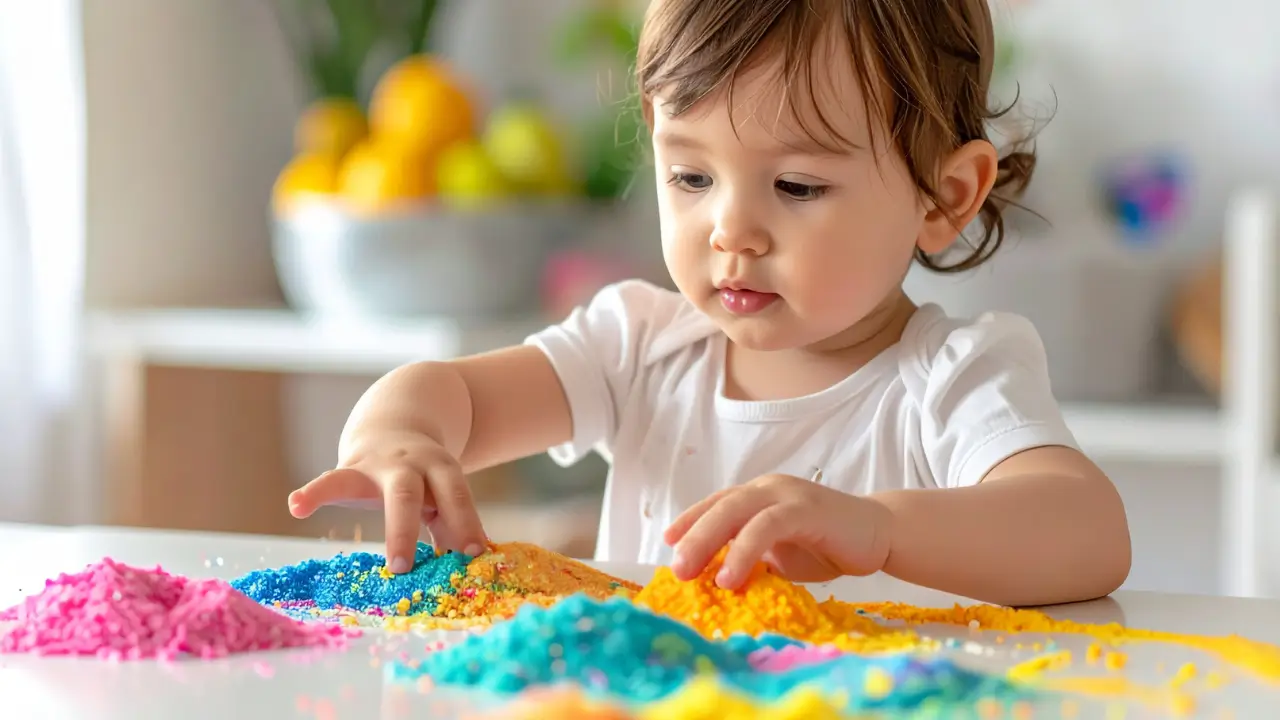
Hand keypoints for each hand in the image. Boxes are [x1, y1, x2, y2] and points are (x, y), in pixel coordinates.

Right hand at [288, 429, 486, 573]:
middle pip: (408, 494)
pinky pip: (329, 481)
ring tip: (361, 550)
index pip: (455, 496)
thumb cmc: (423, 479)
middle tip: (403, 569)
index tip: (475, 552)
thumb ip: (451, 525)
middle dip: (406, 530)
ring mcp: (376, 465)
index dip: (466, 522)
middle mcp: (409, 464)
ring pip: (369, 485)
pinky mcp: (348, 471)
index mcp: (440, 470)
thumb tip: (467, 567)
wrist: (395, 427)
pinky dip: (311, 494)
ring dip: (362, 518)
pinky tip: (296, 506)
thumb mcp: (441, 494)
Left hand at [664, 473, 892, 589]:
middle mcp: (767, 488)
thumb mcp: (780, 555)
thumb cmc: (827, 545)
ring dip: (709, 542)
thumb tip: (714, 578)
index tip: (668, 543)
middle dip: (692, 536)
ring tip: (691, 574)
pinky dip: (744, 550)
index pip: (716, 504)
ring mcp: (786, 494)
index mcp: (758, 496)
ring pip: (736, 511)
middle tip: (674, 568)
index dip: (690, 521)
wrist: (880, 534)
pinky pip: (766, 526)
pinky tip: (730, 576)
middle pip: (719, 507)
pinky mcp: (805, 508)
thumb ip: (751, 558)